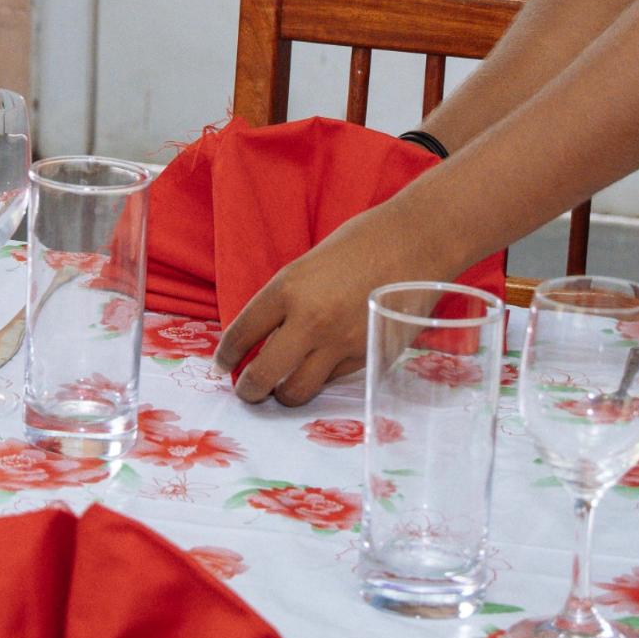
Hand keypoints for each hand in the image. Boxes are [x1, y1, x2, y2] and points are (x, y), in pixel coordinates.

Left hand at [214, 200, 420, 405]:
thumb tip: (266, 335)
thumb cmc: (362, 242)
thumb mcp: (308, 265)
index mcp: (287, 289)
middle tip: (247, 392)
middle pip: (264, 374)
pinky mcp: (367, 358)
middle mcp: (308, 321)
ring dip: (284, 395)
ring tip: (279, 392)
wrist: (416, 242)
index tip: (223, 364)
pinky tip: (317, 373)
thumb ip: (286, 300)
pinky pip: (332, 381)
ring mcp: (339, 344)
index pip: (242, 333)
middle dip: (249, 390)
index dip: (227, 355)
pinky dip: (320, 381)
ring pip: (298, 389)